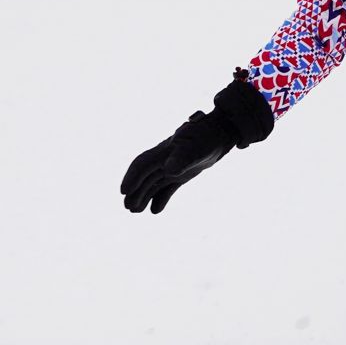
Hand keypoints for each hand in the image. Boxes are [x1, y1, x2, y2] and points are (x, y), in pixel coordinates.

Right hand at [121, 113, 236, 213]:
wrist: (221, 132)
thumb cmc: (208, 138)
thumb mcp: (198, 148)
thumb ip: (184, 159)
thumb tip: (169, 170)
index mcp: (164, 151)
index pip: (143, 165)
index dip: (132, 177)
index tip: (123, 192)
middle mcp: (165, 159)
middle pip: (145, 177)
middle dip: (135, 191)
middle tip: (127, 208)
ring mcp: (173, 166)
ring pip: (153, 183)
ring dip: (144, 196)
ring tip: (135, 212)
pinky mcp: (183, 173)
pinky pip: (168, 187)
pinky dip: (161, 198)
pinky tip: (155, 211)